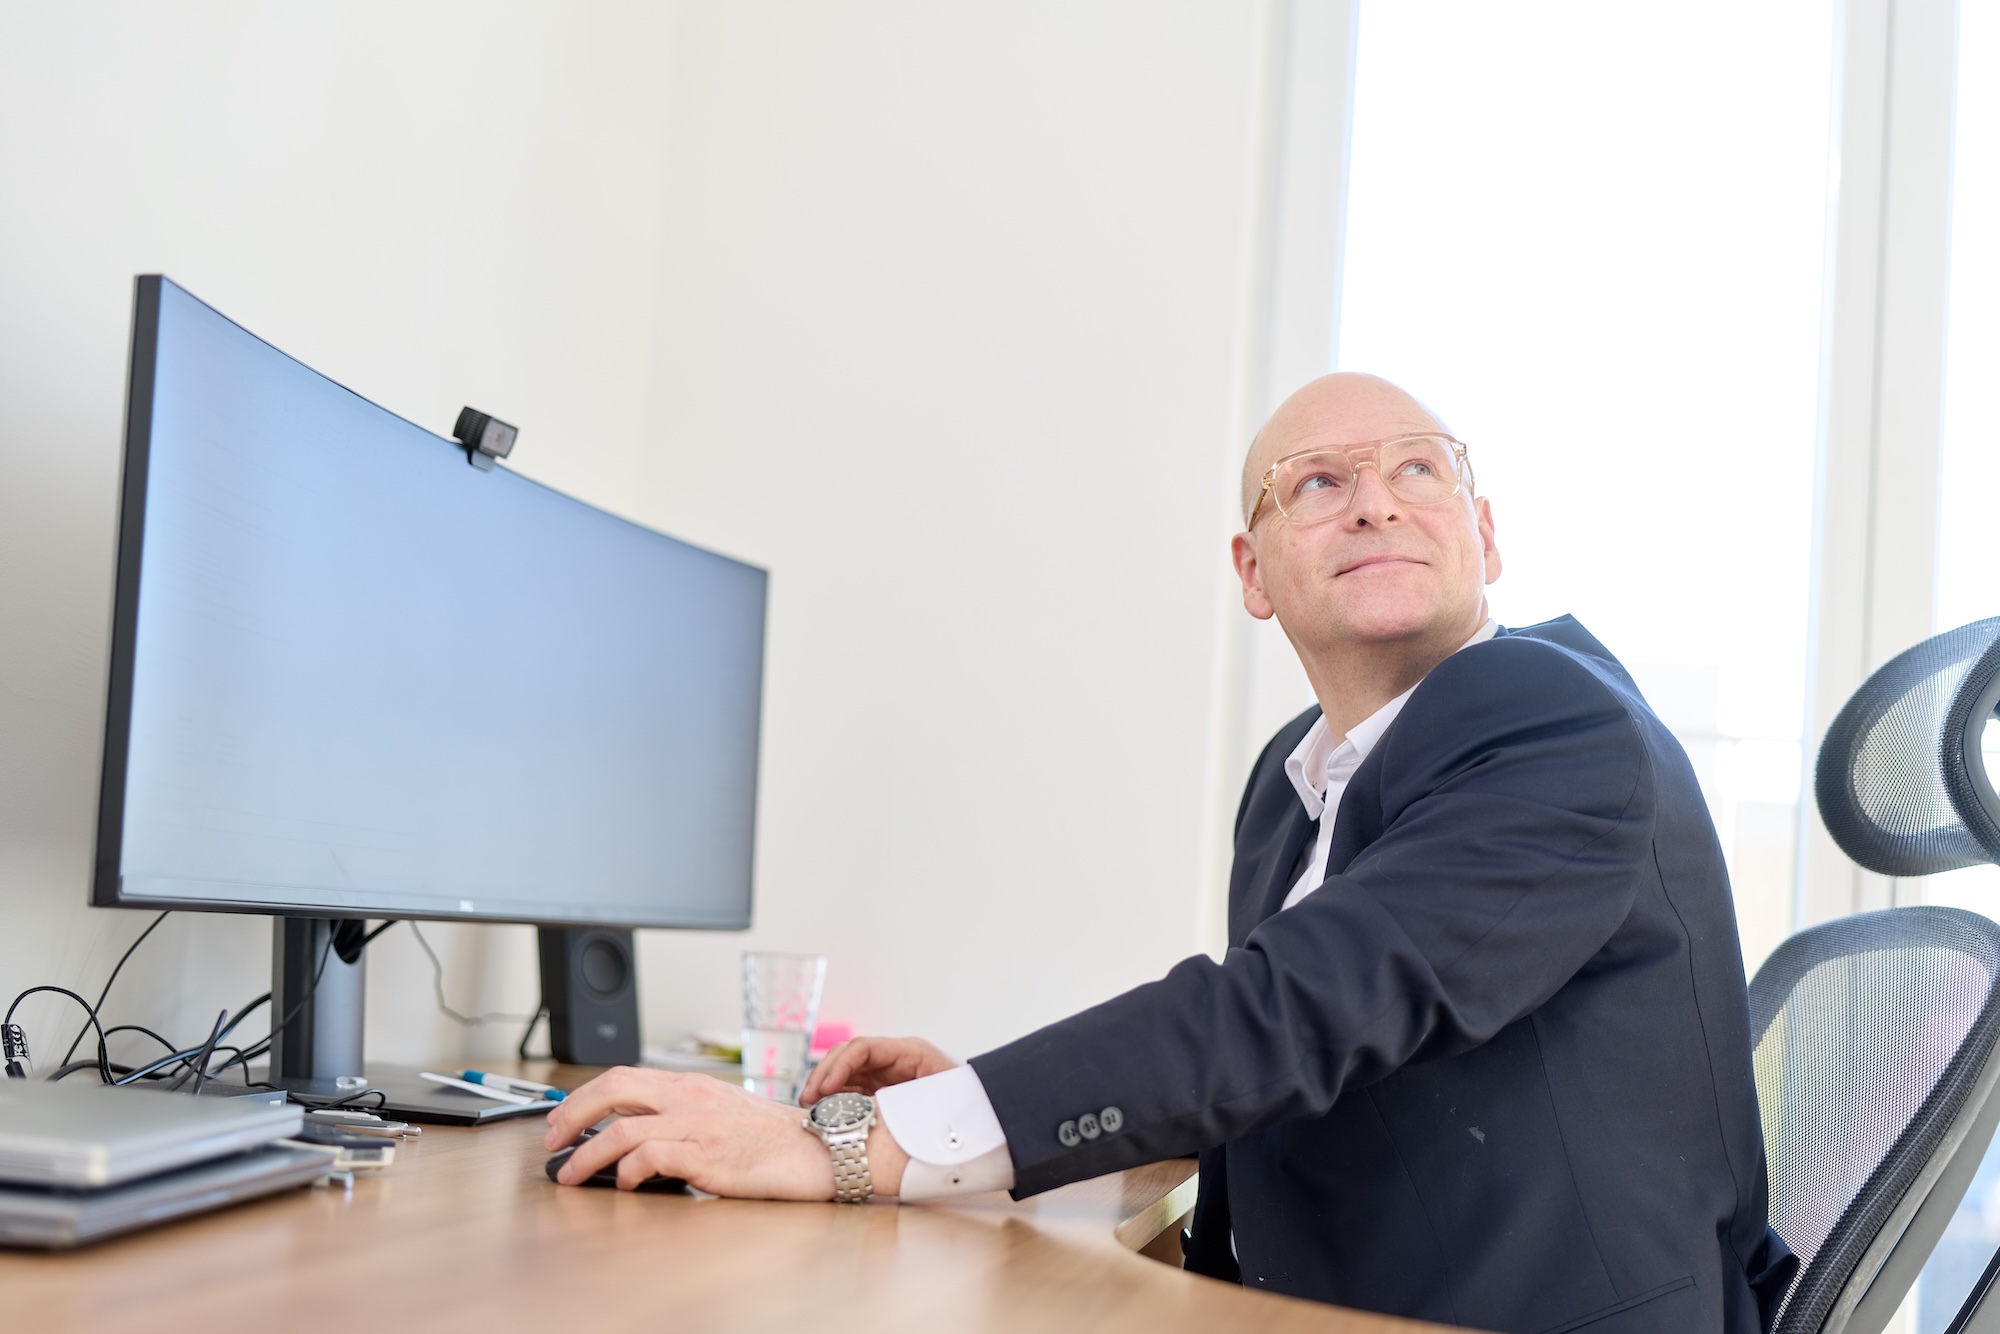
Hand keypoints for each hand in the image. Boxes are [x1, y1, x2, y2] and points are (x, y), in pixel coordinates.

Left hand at [543, 1066, 907, 1198]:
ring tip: (570, 1174)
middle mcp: (691, 1097)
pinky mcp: (708, 1154)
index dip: (583, 1096)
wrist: (819, 1149)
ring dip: (586, 1153)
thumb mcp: (725, 1114)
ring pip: (622, 1126)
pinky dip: (626, 1171)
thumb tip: (638, 1135)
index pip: (623, 1076)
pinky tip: (622, 1184)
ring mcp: (699, 1124)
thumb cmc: (775, 1140)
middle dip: (571, 1114)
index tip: (562, 1120)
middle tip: (551, 1141)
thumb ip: (685, 1115)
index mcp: (693, 1084)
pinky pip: (650, 1156)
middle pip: (613, 1089)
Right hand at [798, 1035, 957, 1105]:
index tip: (823, 1088)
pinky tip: (826, 1114)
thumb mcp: (936, 1102)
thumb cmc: (966, 1105)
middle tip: (806, 1100)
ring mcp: (888, 1074)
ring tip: (811, 1110)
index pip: (863, 1048)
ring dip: (826, 1088)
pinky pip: (853, 1090)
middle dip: (825, 1075)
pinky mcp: (884, 1091)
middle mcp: (895, 1059)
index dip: (839, 1065)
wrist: (984, 1117)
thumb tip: (870, 1114)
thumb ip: (905, 1104)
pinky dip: (836, 1100)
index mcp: (910, 1052)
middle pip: (849, 1057)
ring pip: (846, 1074)